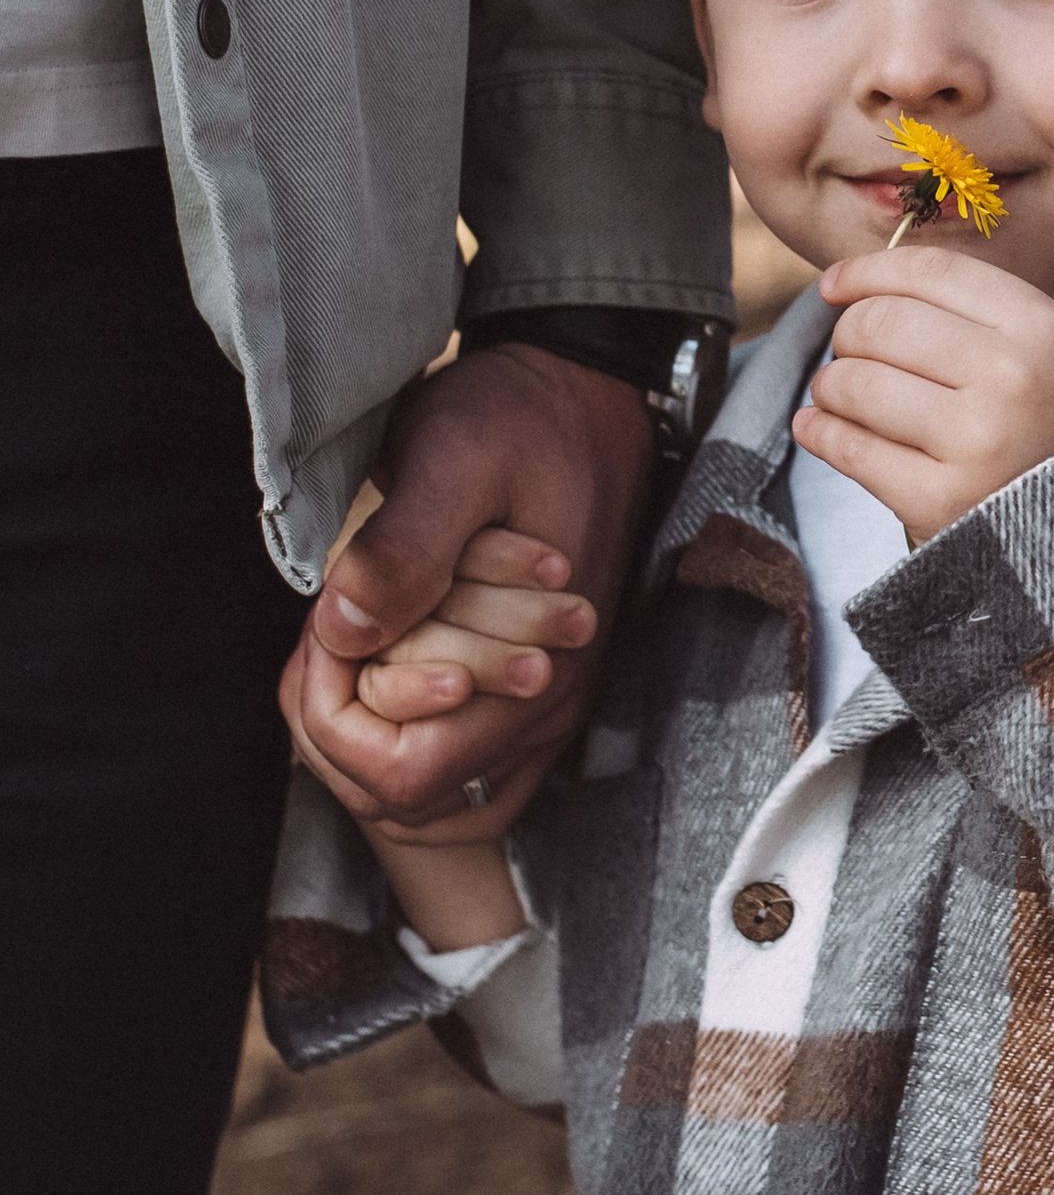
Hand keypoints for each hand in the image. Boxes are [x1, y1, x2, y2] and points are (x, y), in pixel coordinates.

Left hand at [281, 344, 654, 828]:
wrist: (589, 398)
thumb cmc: (523, 421)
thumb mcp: (455, 457)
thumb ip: (404, 550)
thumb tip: (344, 633)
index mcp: (536, 671)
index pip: (398, 772)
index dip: (334, 715)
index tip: (325, 628)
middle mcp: (546, 709)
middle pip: (401, 795)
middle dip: (336, 726)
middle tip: (323, 638)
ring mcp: (544, 707)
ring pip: (423, 792)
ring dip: (361, 735)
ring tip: (341, 658)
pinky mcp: (534, 690)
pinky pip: (453, 767)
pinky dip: (398, 734)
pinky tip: (377, 677)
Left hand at [798, 239, 1053, 540]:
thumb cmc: (1049, 421)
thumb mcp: (1039, 345)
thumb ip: (958, 305)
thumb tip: (841, 283)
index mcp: (1041, 327)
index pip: (930, 272)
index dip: (868, 271)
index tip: (835, 284)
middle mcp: (1012, 378)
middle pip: (881, 322)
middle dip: (848, 334)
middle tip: (853, 354)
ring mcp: (977, 442)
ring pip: (854, 382)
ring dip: (831, 385)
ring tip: (841, 395)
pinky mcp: (940, 500)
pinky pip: (849, 448)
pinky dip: (821, 432)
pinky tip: (820, 427)